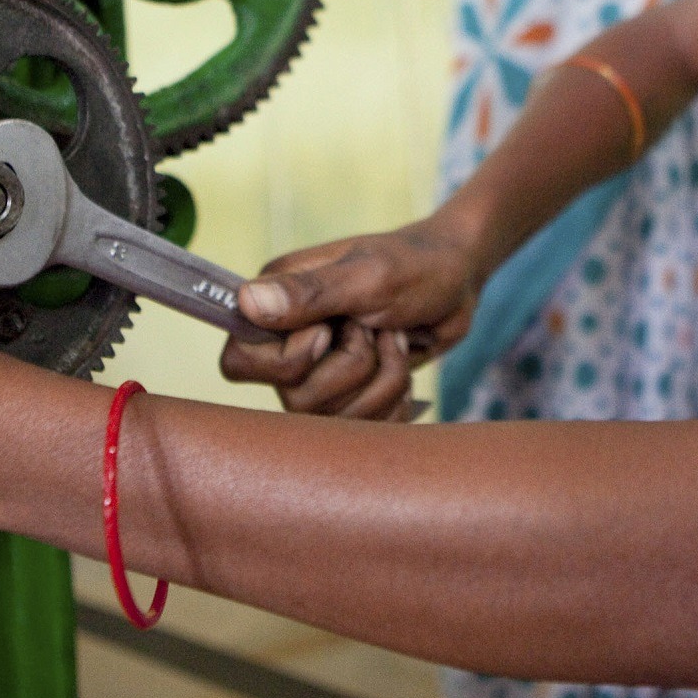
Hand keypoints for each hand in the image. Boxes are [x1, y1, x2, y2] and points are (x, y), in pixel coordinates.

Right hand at [219, 219, 481, 418]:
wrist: (458, 280)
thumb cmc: (415, 265)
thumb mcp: (368, 275)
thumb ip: (309, 292)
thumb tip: (246, 302)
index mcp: (276, 303)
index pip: (239, 364)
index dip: (288, 361)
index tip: (329, 331)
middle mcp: (289, 342)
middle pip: (294, 401)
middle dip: (355, 368)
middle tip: (376, 328)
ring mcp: (320, 372)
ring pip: (333, 421)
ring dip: (383, 381)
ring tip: (396, 340)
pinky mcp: (350, 395)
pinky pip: (362, 431)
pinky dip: (395, 403)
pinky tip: (403, 369)